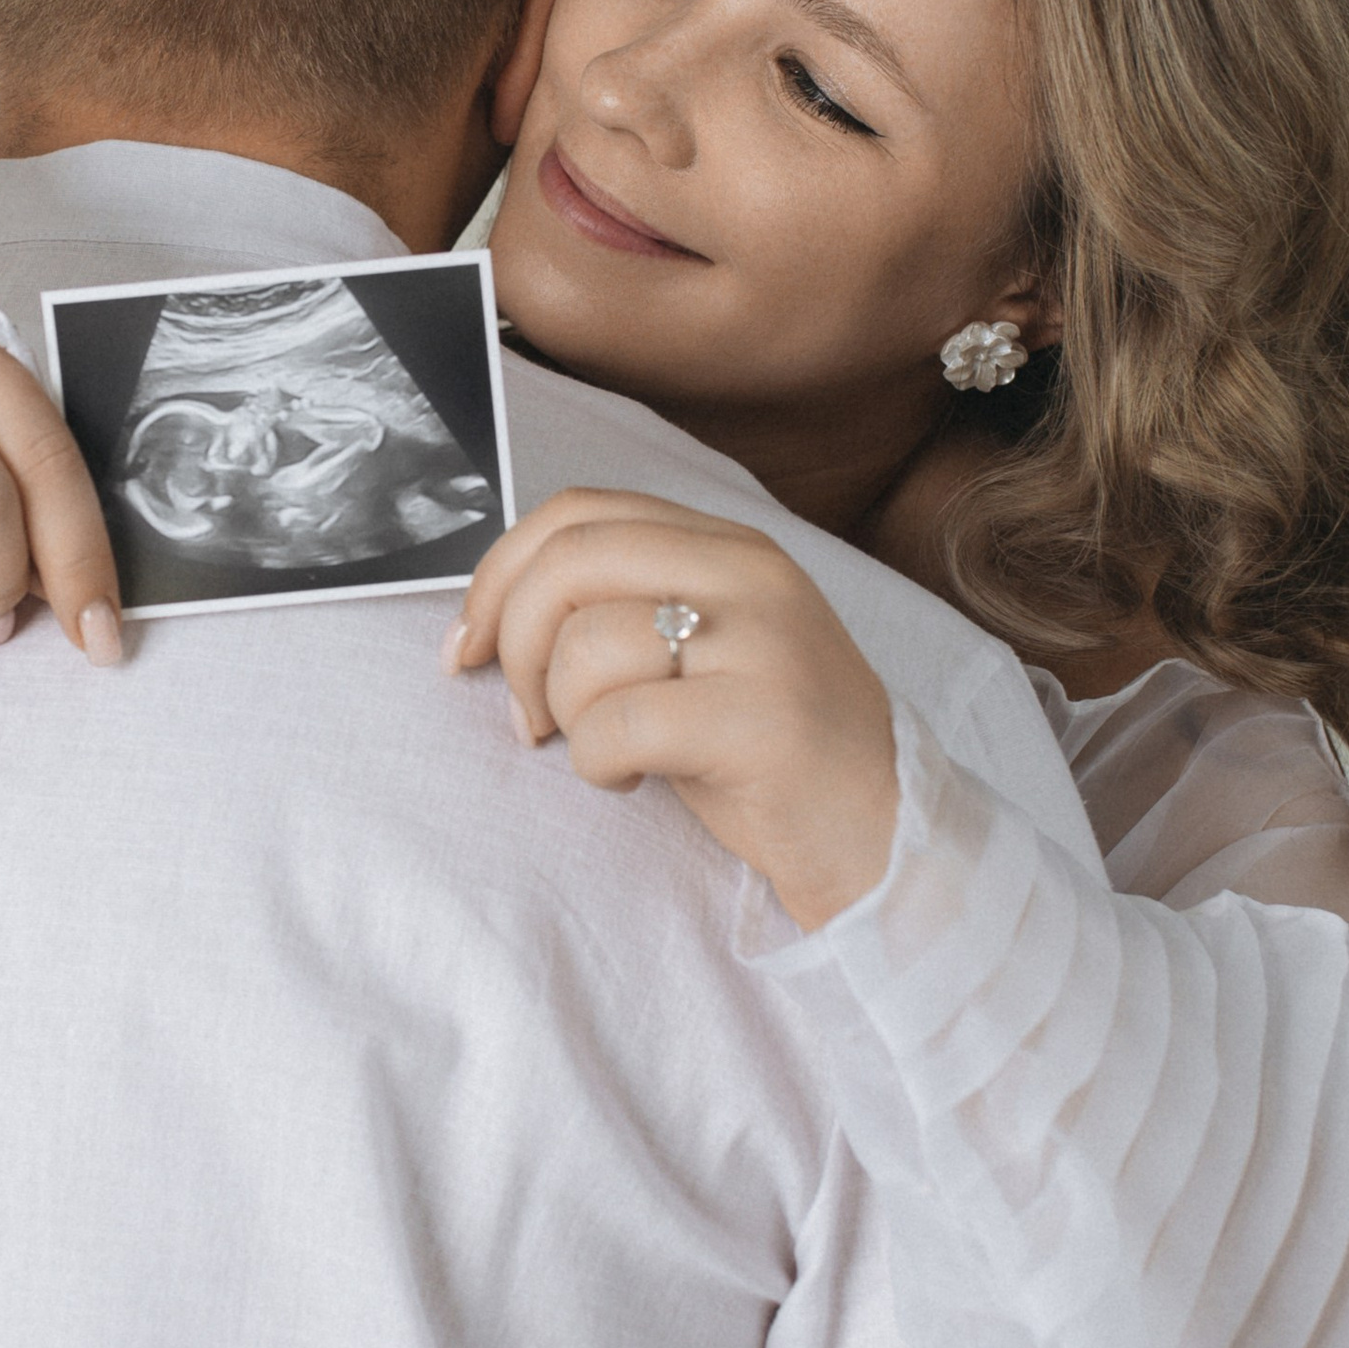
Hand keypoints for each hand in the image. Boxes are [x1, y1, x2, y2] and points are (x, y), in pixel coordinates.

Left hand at [443, 490, 900, 929]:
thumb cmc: (764, 752)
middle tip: (526, 715)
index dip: (499, 574)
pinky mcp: (761, 722)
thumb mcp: (699, 651)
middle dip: (513, 643)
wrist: (881, 835)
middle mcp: (750, 574)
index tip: (467, 643)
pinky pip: (615, 725)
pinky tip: (631, 780)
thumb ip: (621, 606)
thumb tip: (488, 612)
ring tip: (608, 753)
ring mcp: (763, 643)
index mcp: (729, 545)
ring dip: (565, 717)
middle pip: (569, 561)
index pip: (579, 512)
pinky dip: (596, 764)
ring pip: (587, 645)